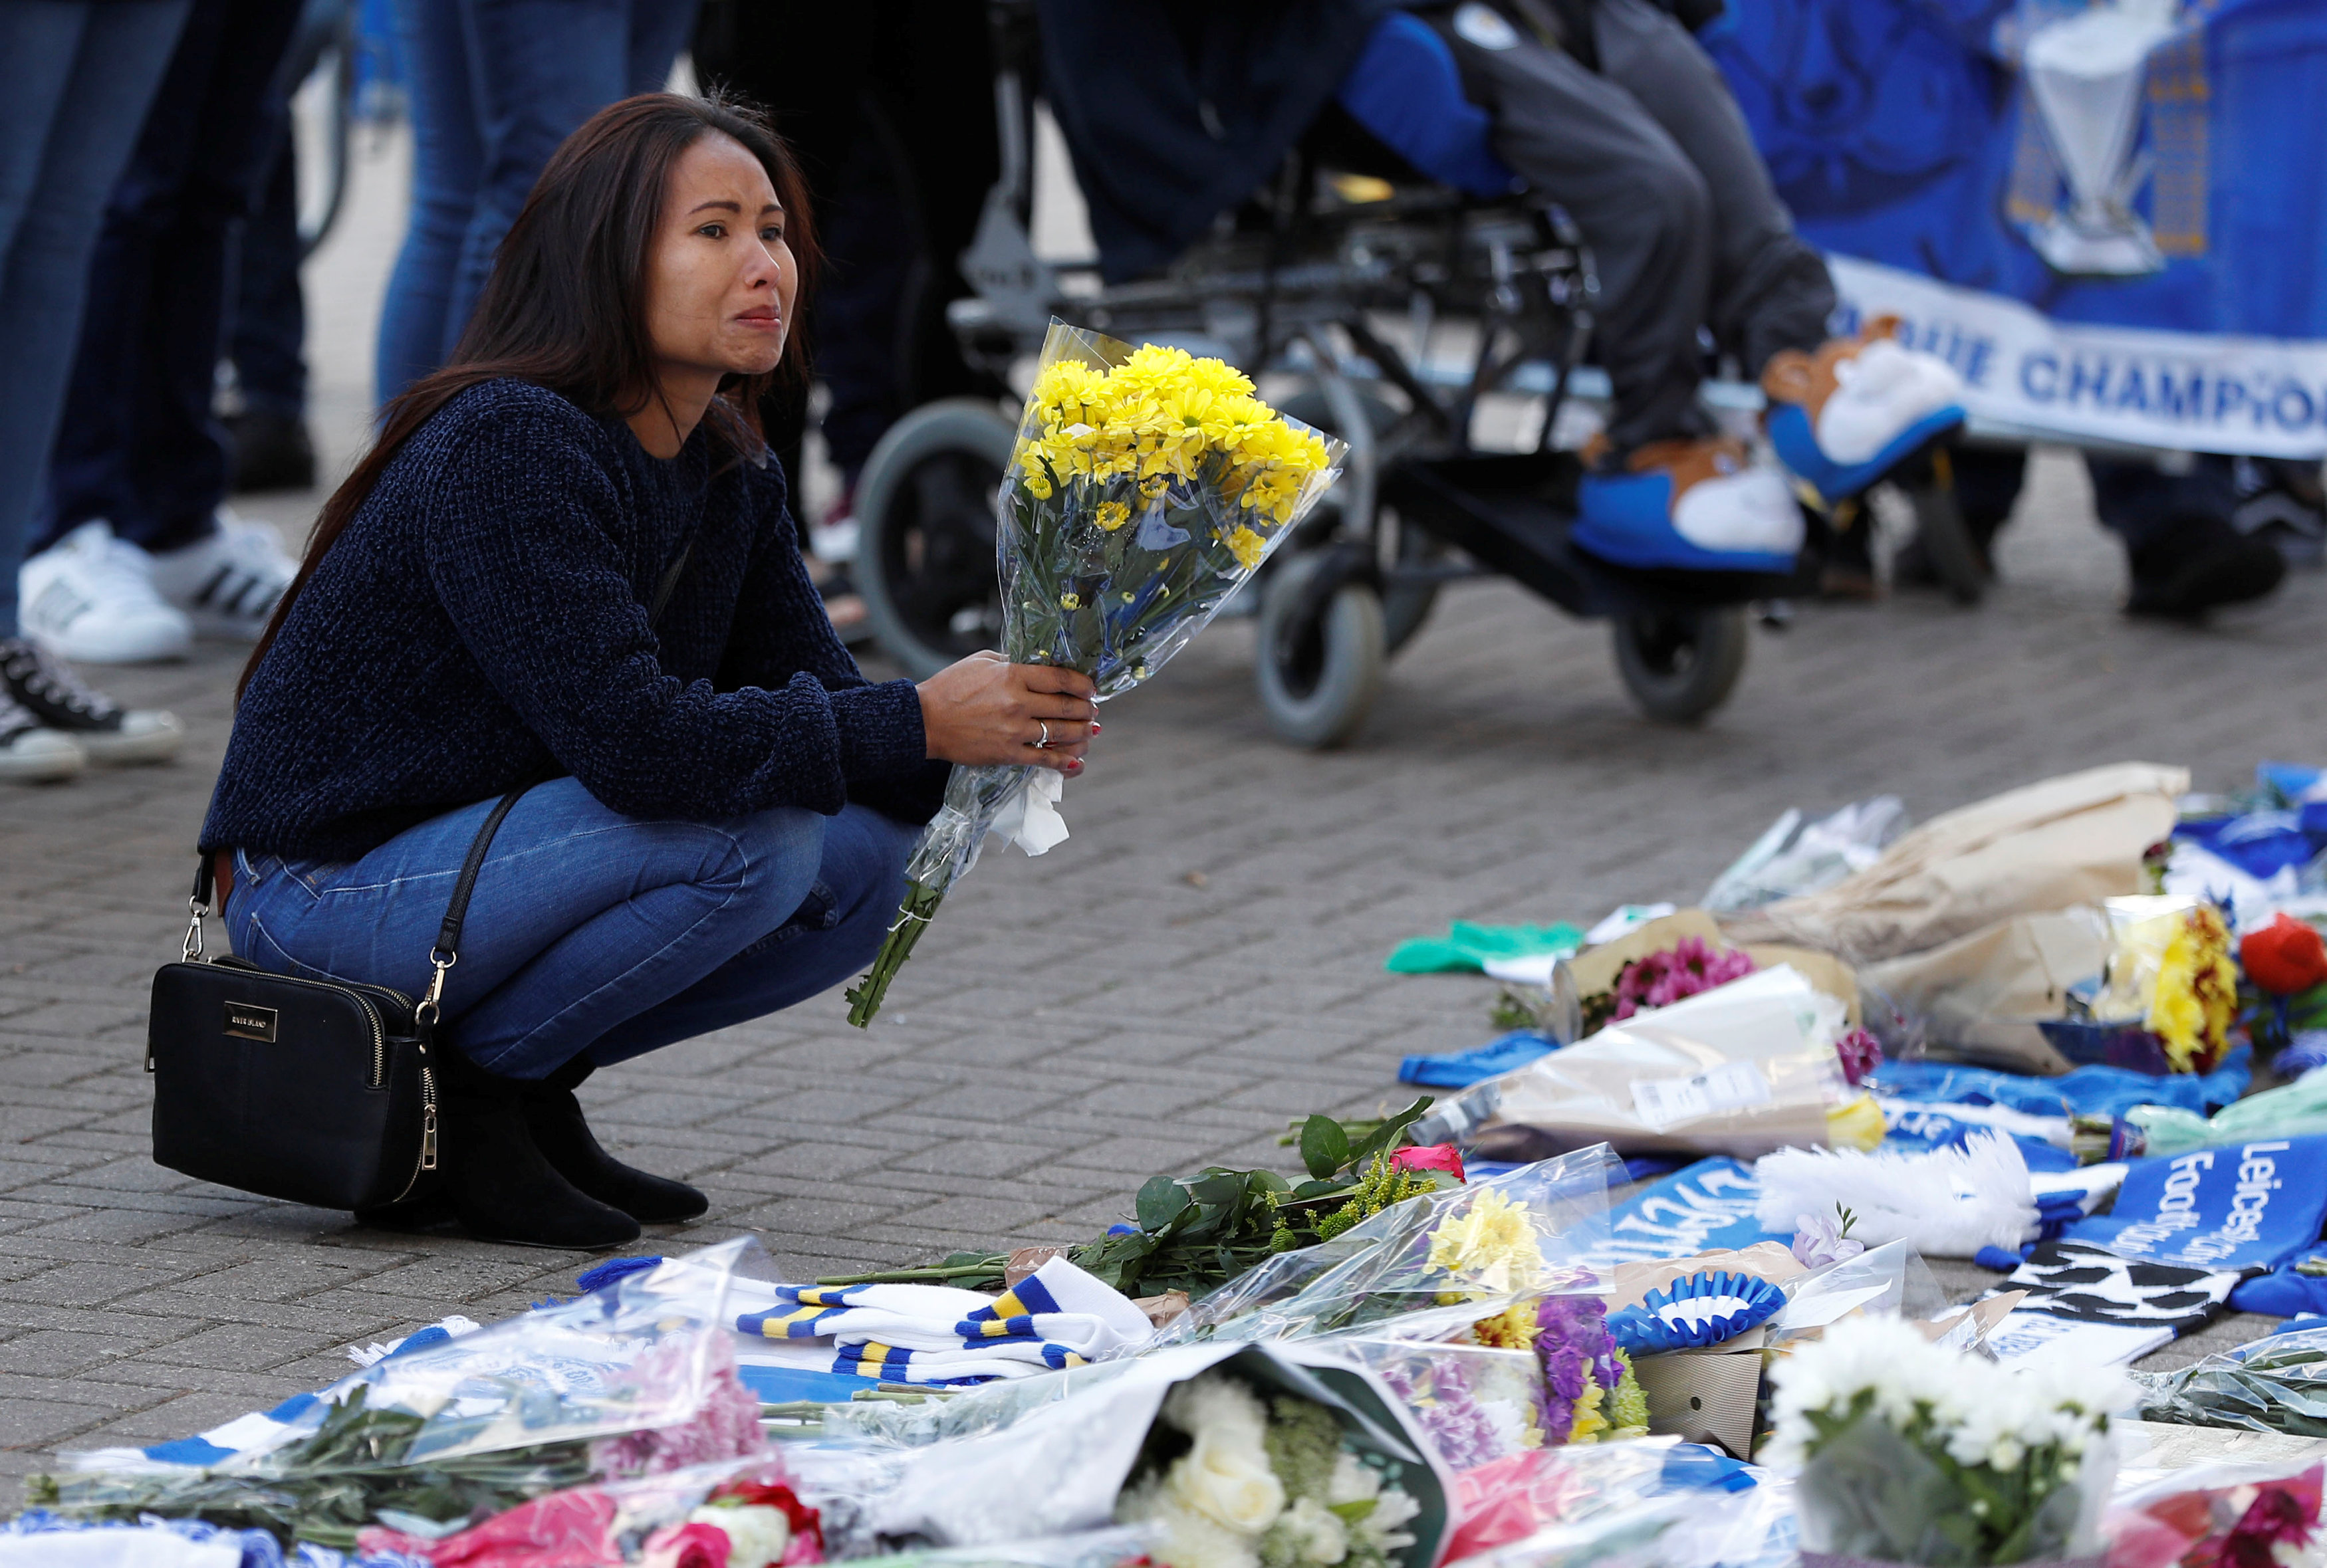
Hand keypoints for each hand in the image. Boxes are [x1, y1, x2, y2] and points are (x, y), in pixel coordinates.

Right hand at [916, 651, 1099, 772]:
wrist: (924, 721)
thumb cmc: (949, 687)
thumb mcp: (980, 661)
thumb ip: (1011, 661)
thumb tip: (1035, 664)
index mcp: (1012, 675)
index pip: (1060, 678)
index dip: (1082, 684)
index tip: (1090, 688)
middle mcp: (1018, 703)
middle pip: (1067, 706)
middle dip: (1087, 709)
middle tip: (1093, 710)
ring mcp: (1014, 731)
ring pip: (1061, 733)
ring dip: (1082, 733)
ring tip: (1090, 731)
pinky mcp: (1008, 754)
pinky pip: (1044, 759)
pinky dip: (1065, 762)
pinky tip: (1077, 762)